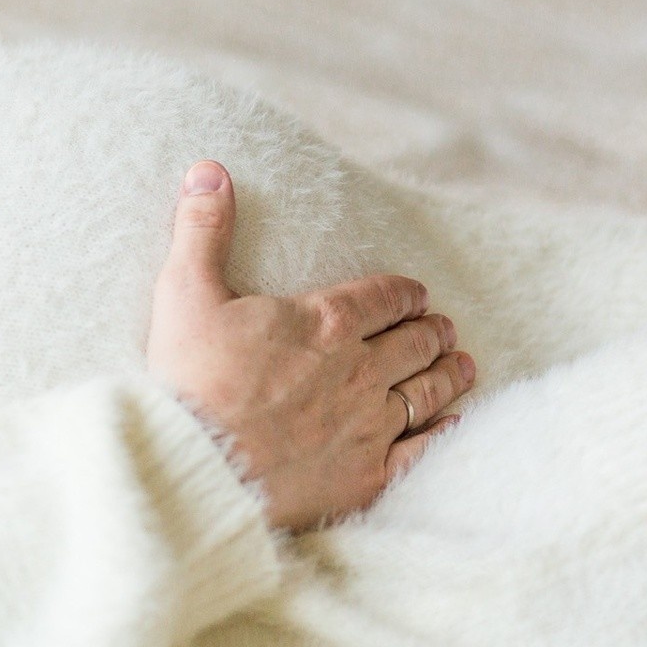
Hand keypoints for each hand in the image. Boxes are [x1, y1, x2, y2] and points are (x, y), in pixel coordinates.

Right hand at [146, 161, 475, 529]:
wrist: (196, 467)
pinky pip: (420, 452)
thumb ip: (203, 229)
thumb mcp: (185, 292)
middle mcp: (360, 370)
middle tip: (443, 328)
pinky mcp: (365, 477)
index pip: (385, 297)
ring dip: (448, 374)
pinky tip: (452, 425)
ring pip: (427, 392)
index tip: (416, 295)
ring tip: (462, 365)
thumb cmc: (188, 380)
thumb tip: (208, 169)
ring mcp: (368, 426)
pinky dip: (442, 434)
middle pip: (414, 343)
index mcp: (325, 322)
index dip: (404, 293)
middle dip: (433, 331)